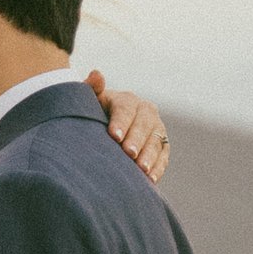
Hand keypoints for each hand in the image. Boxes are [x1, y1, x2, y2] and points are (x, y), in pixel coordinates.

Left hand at [88, 69, 168, 187]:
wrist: (105, 129)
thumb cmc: (93, 116)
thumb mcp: (88, 103)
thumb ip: (91, 89)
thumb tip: (96, 74)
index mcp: (126, 100)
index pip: (126, 108)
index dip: (121, 122)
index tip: (114, 136)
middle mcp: (145, 111)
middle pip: (144, 124)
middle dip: (137, 139)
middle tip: (129, 153)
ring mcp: (156, 128)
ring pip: (156, 140)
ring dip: (150, 155)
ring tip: (142, 170)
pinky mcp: (162, 144)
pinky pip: (164, 155)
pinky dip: (159, 167)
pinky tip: (151, 179)